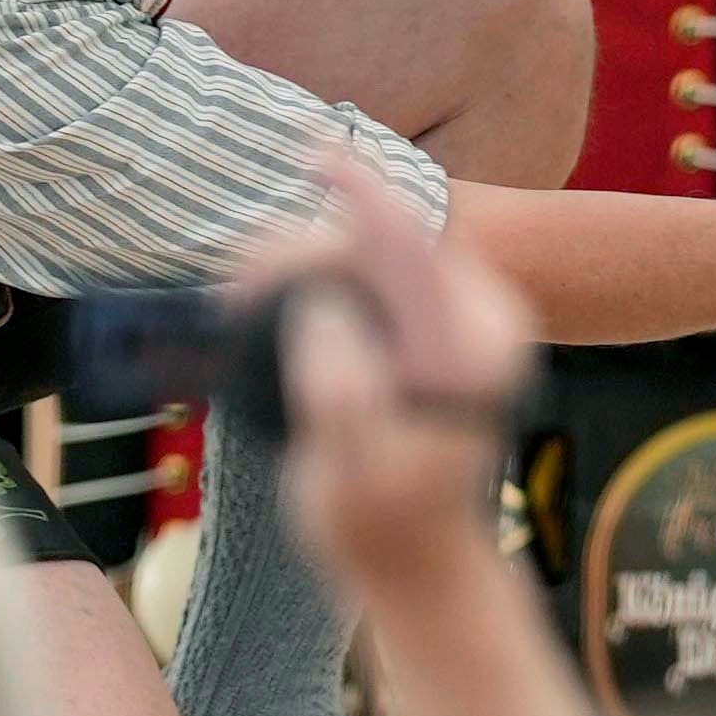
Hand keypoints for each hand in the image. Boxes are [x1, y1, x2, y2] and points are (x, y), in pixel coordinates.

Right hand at [234, 155, 536, 601]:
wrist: (426, 563)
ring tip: (241, 304)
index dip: (360, 191)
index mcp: (471, 353)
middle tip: (229, 292)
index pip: (413, 249)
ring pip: (383, 259)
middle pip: (388, 246)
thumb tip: (322, 307)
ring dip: (310, 266)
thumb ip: (339, 388)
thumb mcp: (349, 471)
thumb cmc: (380, 527)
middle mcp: (486, 323)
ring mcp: (472, 324)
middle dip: (303, 249)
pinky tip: (281, 306)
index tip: (313, 151)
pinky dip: (331, 281)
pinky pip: (386, 280)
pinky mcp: (447, 333)